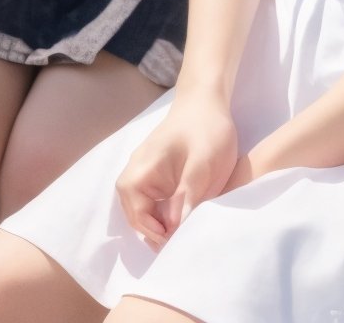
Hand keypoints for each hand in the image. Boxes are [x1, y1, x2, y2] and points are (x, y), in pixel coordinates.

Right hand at [115, 90, 237, 247]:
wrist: (207, 103)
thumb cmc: (207, 129)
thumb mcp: (204, 161)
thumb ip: (188, 191)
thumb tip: (174, 226)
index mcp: (144, 168)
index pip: (136, 211)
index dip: (154, 231)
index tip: (178, 238)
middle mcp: (138, 173)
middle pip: (135, 215)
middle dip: (154, 232)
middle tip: (182, 241)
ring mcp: (146, 175)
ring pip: (143, 212)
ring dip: (158, 226)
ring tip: (182, 235)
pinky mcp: (156, 178)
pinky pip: (152, 204)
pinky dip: (163, 217)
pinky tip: (183, 221)